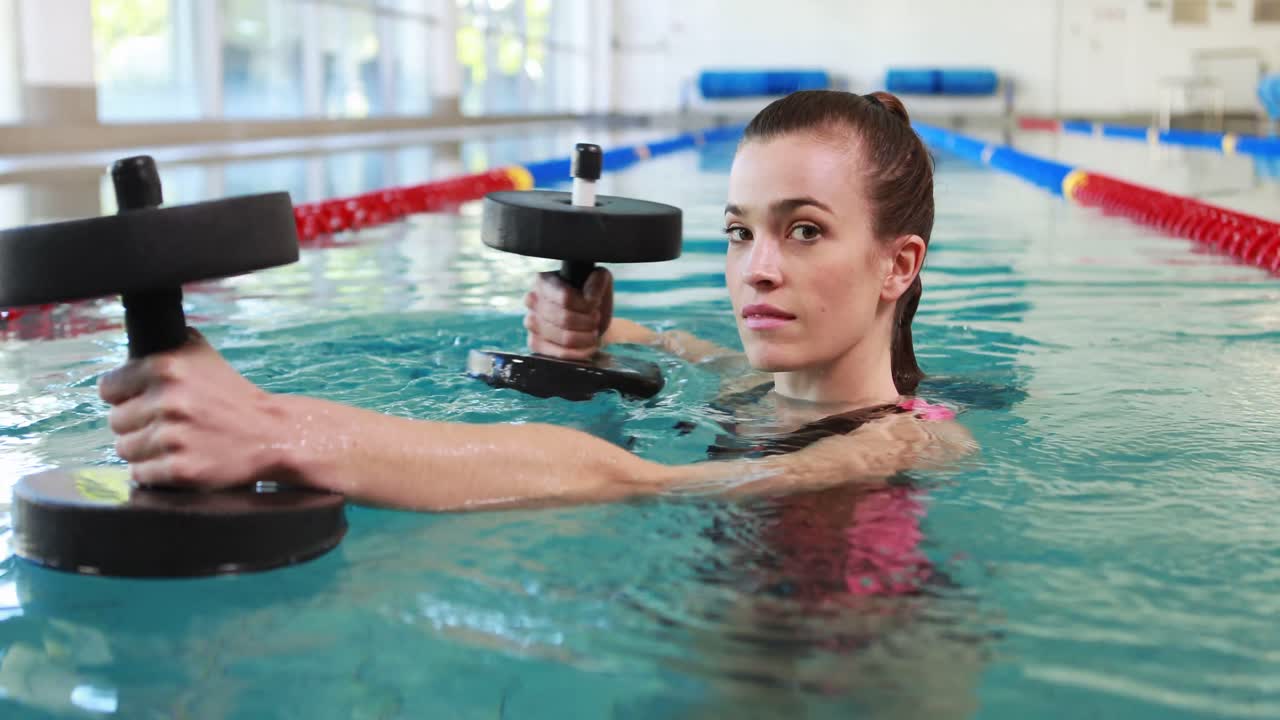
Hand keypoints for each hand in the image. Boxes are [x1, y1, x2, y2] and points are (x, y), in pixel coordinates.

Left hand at [98, 329, 289, 488]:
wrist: (271, 433)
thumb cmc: (233, 397)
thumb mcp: (202, 356)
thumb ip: (164, 349)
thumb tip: (128, 354)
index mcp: (166, 368)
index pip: (109, 387)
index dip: (124, 395)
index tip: (141, 402)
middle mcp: (167, 401)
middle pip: (116, 421)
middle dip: (137, 424)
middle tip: (165, 424)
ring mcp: (173, 437)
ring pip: (125, 449)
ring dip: (144, 449)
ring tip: (173, 443)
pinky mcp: (180, 469)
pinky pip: (141, 474)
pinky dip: (155, 471)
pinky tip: (177, 460)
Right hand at [523, 268, 612, 360]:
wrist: (586, 317)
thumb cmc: (589, 297)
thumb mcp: (599, 281)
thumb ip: (597, 282)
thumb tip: (590, 298)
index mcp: (544, 280)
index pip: (566, 298)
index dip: (586, 306)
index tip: (595, 306)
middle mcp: (532, 300)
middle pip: (565, 319)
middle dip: (588, 323)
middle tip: (595, 320)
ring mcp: (531, 323)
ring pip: (565, 338)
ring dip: (586, 337)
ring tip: (593, 332)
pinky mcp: (534, 343)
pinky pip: (560, 353)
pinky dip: (580, 352)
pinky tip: (588, 346)